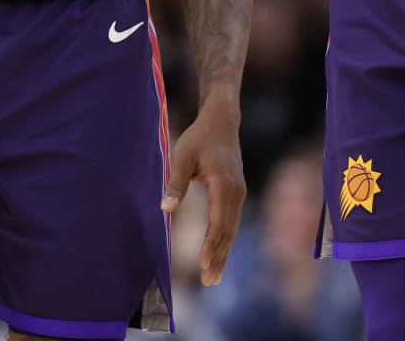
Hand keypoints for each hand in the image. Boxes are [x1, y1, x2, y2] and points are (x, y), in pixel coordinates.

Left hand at [161, 100, 245, 286]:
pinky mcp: (236, 193)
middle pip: (228, 232)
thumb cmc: (199, 138)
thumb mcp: (182, 156)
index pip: (219, 222)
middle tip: (208, 282)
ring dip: (223, 253)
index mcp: (224, 185)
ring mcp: (239, 193)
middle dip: (218, 257)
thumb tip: (165, 208)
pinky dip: (225, 241)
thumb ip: (175, 182)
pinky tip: (219, 254)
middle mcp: (236, 192)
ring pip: (232, 229)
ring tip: (214, 277)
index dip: (211, 245)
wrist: (221, 122)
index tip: (203, 264)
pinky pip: (231, 222)